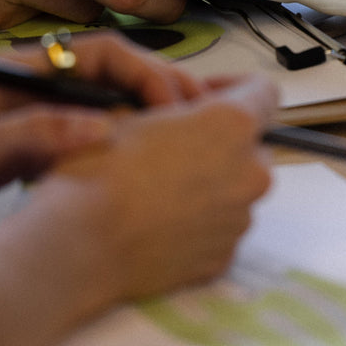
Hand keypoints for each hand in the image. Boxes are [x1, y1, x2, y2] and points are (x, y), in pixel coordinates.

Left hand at [0, 35, 209, 252]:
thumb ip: (29, 137)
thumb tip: (104, 130)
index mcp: (16, 69)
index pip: (105, 54)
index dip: (151, 75)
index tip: (180, 106)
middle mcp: (28, 82)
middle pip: (117, 71)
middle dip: (165, 88)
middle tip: (204, 119)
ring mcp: (26, 110)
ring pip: (108, 100)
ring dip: (149, 113)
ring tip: (189, 136)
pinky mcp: (20, 141)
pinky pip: (89, 131)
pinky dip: (123, 140)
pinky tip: (140, 161)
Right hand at [49, 74, 277, 299]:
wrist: (80, 244)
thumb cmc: (100, 173)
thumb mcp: (133, 113)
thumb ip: (178, 110)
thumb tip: (182, 117)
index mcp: (233, 125)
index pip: (264, 92)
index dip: (234, 88)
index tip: (208, 96)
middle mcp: (250, 173)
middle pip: (251, 146)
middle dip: (221, 143)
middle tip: (176, 146)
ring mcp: (239, 220)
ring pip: (235, 190)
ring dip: (210, 184)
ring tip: (160, 190)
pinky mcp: (223, 258)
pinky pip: (219, 229)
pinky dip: (199, 223)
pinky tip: (160, 221)